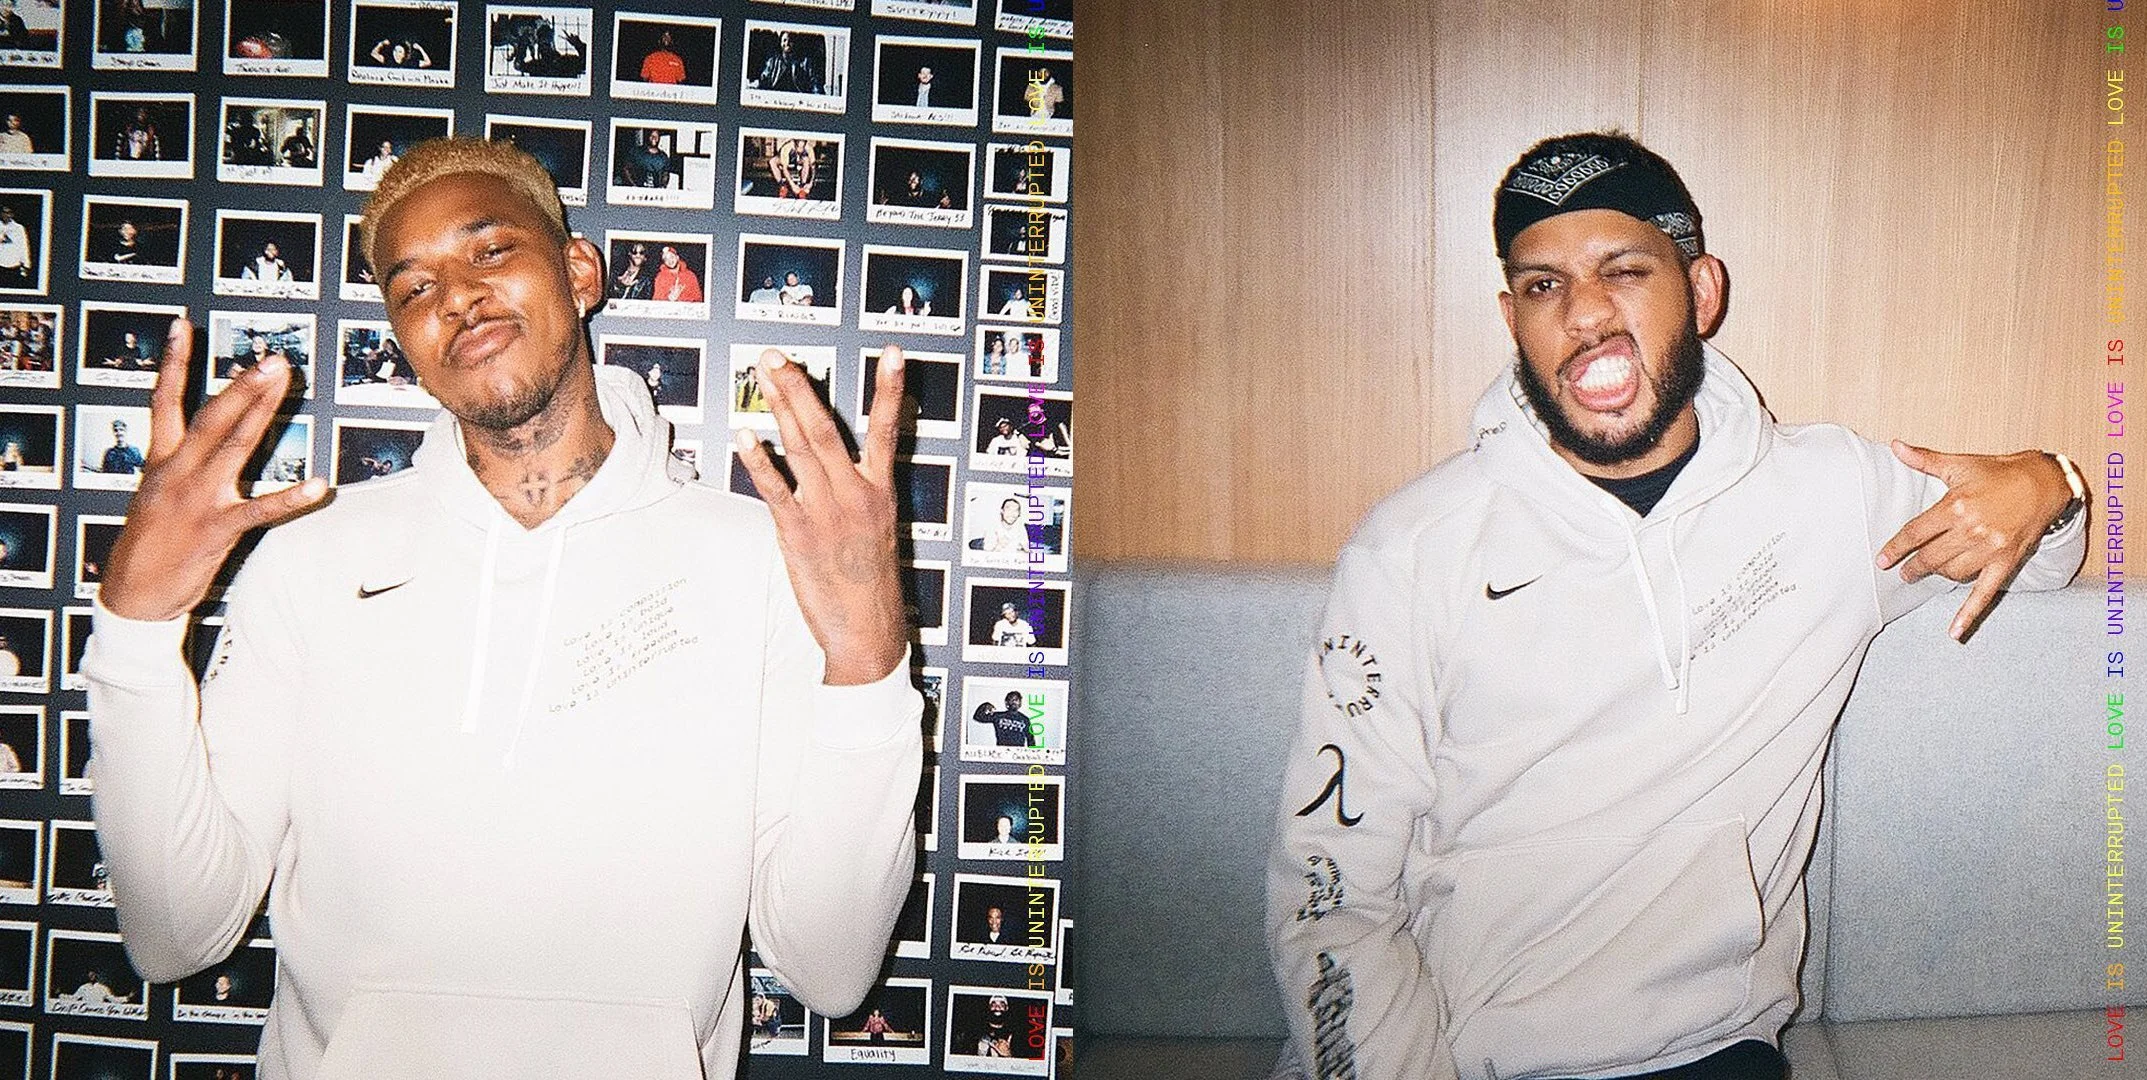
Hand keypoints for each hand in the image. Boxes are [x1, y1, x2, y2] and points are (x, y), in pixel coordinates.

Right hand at [100, 318, 328, 621]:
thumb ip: (181, 459)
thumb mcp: (155, 492)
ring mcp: (198, 498)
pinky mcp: (217, 529)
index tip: (181, 325)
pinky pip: (259, 510)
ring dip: (261, 411)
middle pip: (210, 416)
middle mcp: (178, 472)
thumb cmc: (149, 543)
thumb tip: (208, 431)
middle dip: (240, 384)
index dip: (173, 362)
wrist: (130, 594)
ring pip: (234, 445)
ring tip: (283, 380)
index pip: (163, 400)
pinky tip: (319, 485)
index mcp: (160, 460)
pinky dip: (290, 497)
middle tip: (270, 357)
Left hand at [732, 346, 908, 684]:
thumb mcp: (877, 530)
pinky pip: (777, 490)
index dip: (890, 390)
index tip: (891, 353)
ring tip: (764, 377)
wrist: (867, 630)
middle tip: (776, 357)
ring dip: (780, 409)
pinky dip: (760, 462)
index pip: (888, 430)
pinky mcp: (800, 534)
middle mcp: (856, 495)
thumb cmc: (870, 583)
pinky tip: (747, 437)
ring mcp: (828, 512)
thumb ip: (857, 493)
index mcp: (880, 492)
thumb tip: (829, 466)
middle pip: (825, 429)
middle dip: (800, 388)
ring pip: (802, 449)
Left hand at [1875, 440, 2071, 640]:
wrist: (2044, 481)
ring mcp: (1989, 549)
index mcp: (1955, 507)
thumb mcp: (1959, 465)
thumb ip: (1924, 460)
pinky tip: (1955, 632)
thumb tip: (1895, 446)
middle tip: (1904, 572)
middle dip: (1913, 567)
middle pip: (1930, 557)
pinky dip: (1969, 614)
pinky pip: (1984, 593)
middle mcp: (1971, 530)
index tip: (1882, 560)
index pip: (1915, 534)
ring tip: (1927, 575)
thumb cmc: (1999, 472)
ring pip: (1952, 573)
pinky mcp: (2006, 562)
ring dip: (1937, 576)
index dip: (1895, 549)